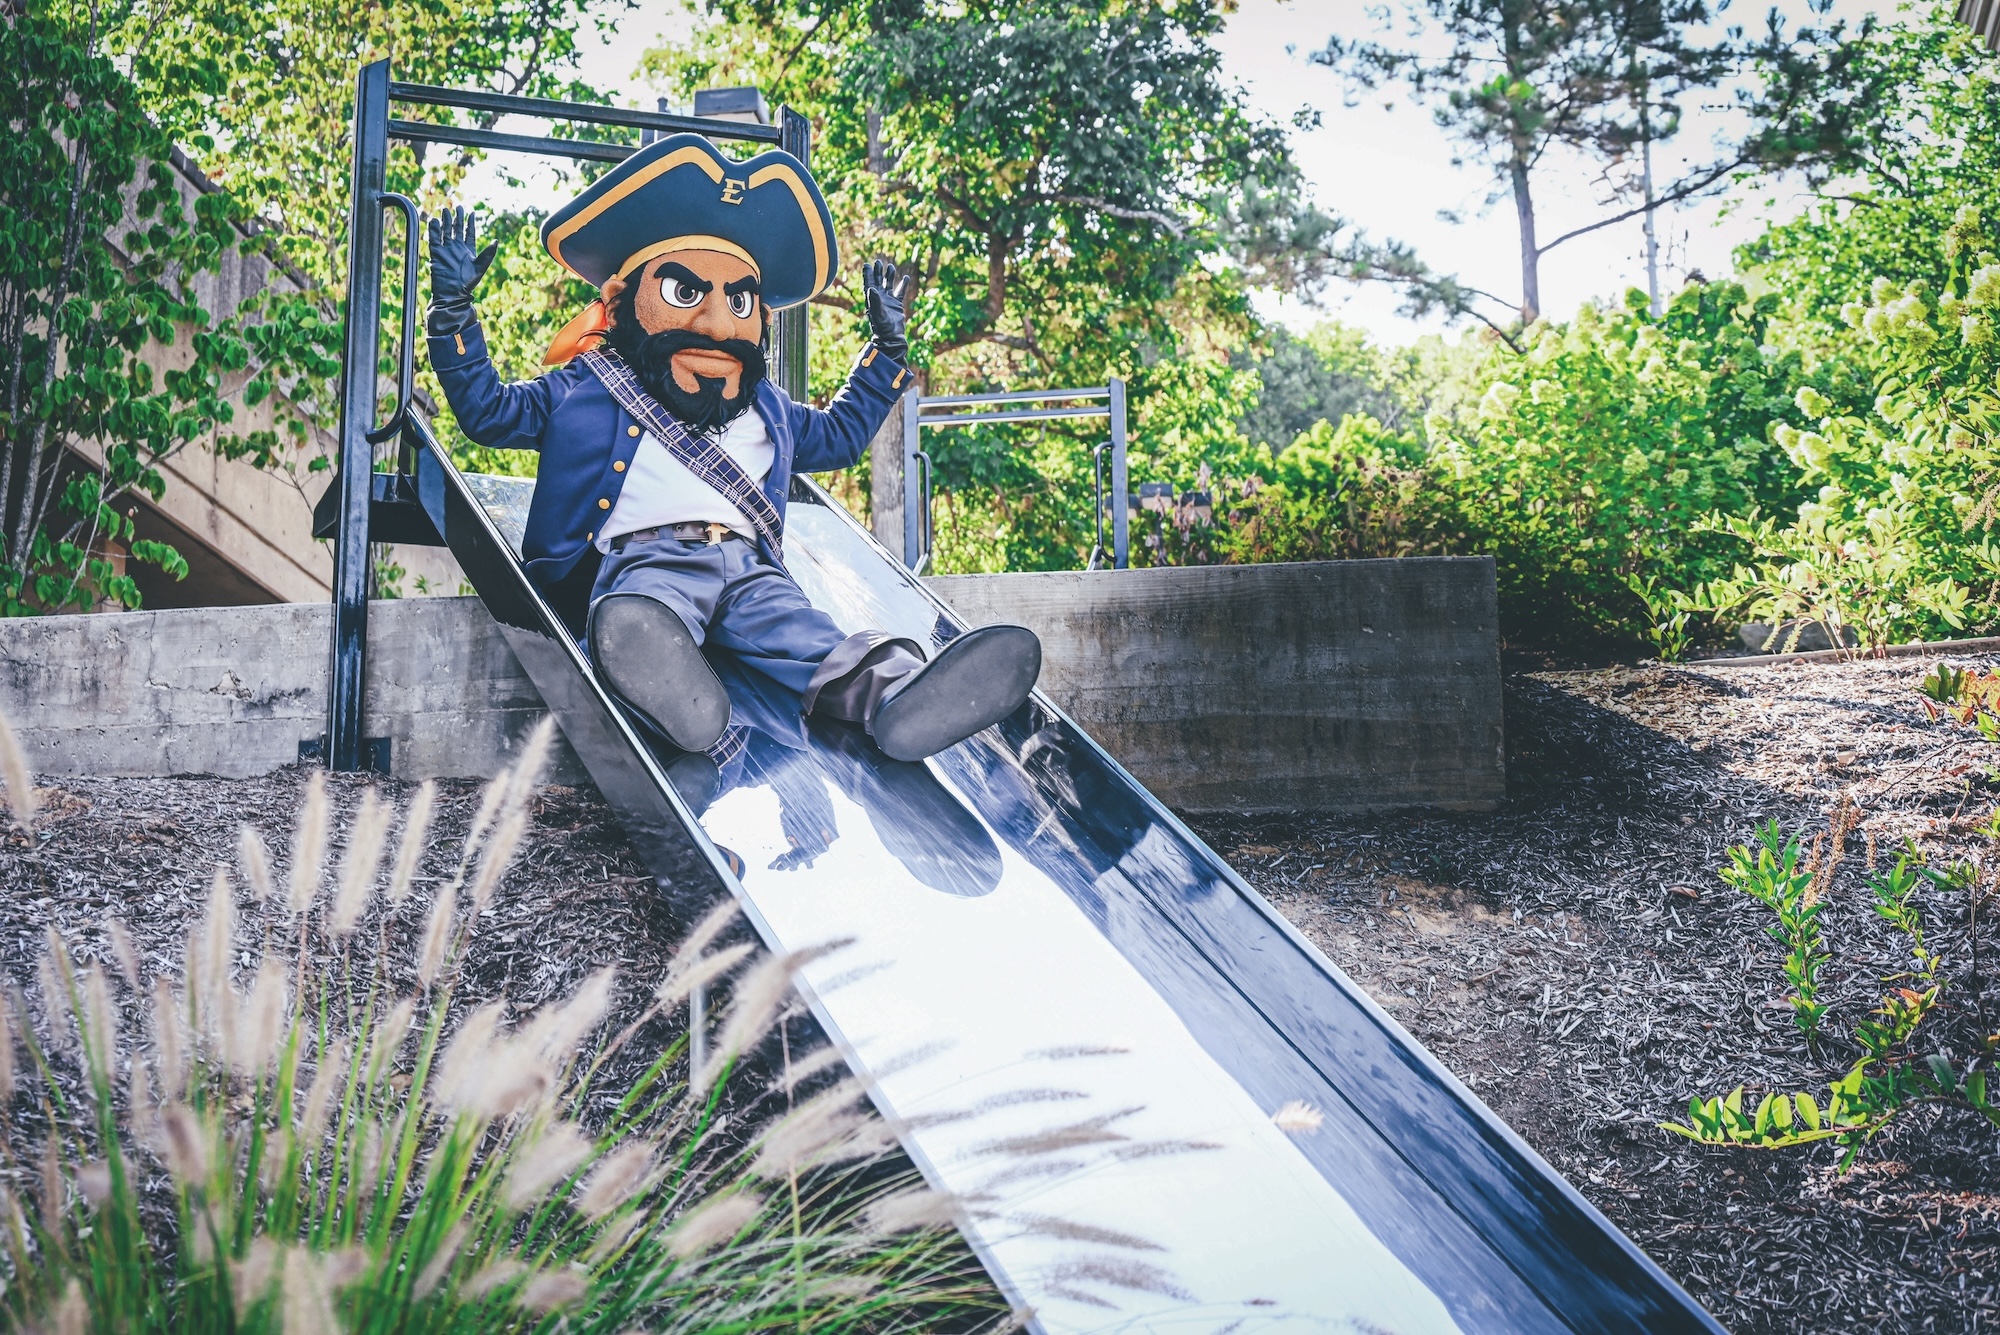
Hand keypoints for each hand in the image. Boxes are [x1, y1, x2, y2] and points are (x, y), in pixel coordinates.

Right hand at [426, 206, 496, 335]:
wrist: (452, 294)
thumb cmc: (468, 283)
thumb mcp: (480, 267)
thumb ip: (488, 254)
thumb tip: (497, 241)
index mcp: (469, 251)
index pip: (469, 233)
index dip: (470, 223)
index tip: (472, 212)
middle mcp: (457, 249)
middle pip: (457, 229)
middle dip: (458, 218)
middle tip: (458, 207)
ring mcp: (446, 250)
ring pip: (445, 232)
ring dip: (446, 221)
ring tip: (445, 210)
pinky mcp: (436, 254)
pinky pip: (434, 239)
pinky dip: (434, 230)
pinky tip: (434, 220)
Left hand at [862, 257, 910, 361]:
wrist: (892, 336)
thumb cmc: (882, 326)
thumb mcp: (878, 313)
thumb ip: (874, 300)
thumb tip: (871, 288)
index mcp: (872, 299)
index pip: (868, 283)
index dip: (867, 274)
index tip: (867, 265)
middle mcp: (879, 298)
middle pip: (877, 281)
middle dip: (878, 272)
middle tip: (878, 262)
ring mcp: (888, 300)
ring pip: (888, 284)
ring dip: (889, 276)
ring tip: (891, 267)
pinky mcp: (897, 304)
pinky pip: (900, 292)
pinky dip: (903, 285)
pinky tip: (906, 278)